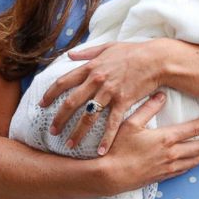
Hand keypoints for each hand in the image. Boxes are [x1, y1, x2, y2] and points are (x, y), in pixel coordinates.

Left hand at [40, 38, 181, 154]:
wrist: (156, 59)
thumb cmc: (133, 51)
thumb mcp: (108, 47)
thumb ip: (87, 53)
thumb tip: (70, 55)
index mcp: (91, 67)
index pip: (63, 82)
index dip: (50, 94)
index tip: (42, 104)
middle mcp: (97, 80)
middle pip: (71, 102)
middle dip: (59, 119)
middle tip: (52, 132)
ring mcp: (110, 92)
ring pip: (88, 116)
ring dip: (77, 132)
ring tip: (69, 145)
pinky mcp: (124, 102)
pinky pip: (112, 123)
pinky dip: (106, 139)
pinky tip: (100, 152)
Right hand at [102, 93, 198, 191]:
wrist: (109, 176)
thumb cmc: (118, 148)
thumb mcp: (130, 123)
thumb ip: (148, 108)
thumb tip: (162, 95)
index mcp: (166, 138)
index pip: (194, 128)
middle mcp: (171, 153)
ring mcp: (167, 167)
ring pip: (193, 160)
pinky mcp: (161, 177)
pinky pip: (182, 170)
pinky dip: (192, 165)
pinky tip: (194, 163)